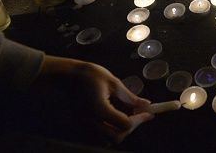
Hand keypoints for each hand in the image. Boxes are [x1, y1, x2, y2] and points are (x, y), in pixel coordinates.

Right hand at [37, 56, 153, 143]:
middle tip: (140, 115)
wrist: (67, 75)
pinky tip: (115, 119)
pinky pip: (97, 137)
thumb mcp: (114, 82)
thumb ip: (130, 97)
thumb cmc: (90, 74)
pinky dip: (109, 133)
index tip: (148, 113)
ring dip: (119, 133)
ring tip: (127, 117)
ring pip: (106, 141)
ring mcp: (84, 125)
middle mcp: (91, 121)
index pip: (125, 124)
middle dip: (131, 128)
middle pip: (116, 137)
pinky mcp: (81, 125)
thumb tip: (146, 105)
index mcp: (100, 109)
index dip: (139, 119)